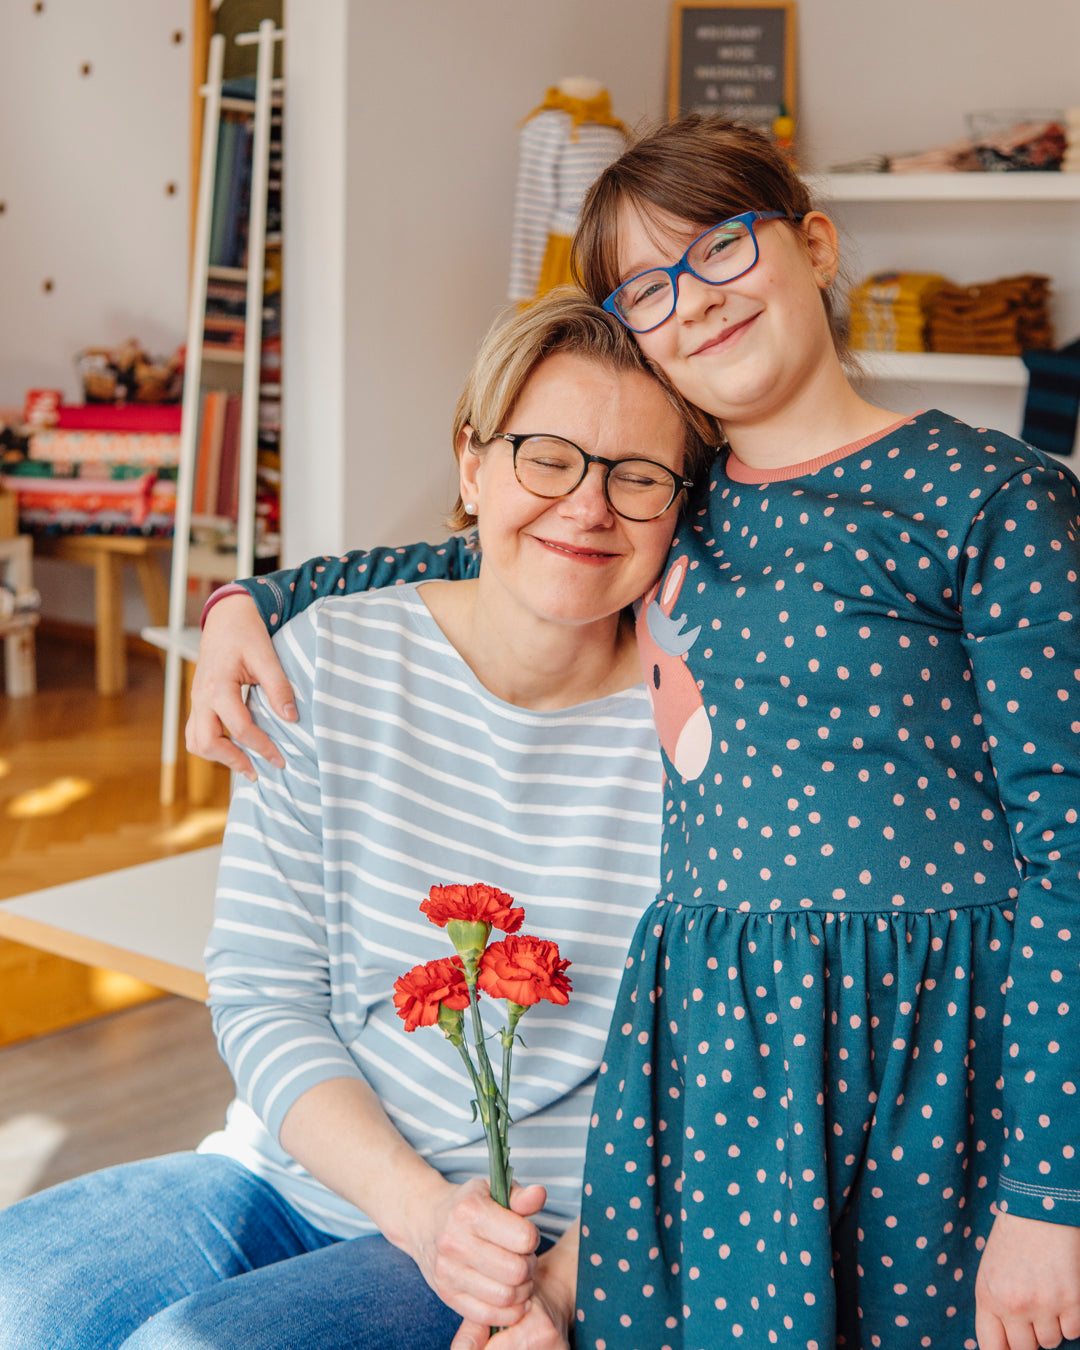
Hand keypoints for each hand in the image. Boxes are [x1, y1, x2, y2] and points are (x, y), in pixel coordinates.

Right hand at [185, 593, 296, 777]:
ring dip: (218, 756)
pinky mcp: (198, 701)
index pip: (239, 728)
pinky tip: (234, 748)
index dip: (261, 747)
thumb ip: (278, 687)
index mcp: (218, 686)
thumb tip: (291, 718)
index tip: (280, 759)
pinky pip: (196, 732)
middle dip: (233, 761)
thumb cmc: (246, 633)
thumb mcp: (266, 655)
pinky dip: (212, 745)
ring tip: (246, 764)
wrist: (226, 616)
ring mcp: (196, 700)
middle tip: (258, 771)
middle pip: (206, 742)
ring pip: (195, 741)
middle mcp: (201, 696)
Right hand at [404, 1178, 545, 1330]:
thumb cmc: (467, 1205)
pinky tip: (512, 1297)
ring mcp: (449, 1272)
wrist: (425, 1220)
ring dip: (522, 1290)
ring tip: (519, 1277)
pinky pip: (486, 1315)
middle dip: (530, 1266)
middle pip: (516, 1270)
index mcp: (470, 1211)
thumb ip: (520, 1196)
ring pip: (504, 1296)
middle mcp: (456, 1242)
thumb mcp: (492, 1189)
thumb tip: (539, 1195)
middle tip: (526, 1259)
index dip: (533, 1237)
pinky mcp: (447, 1295)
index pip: (524, 1237)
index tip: (527, 1235)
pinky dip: (508, 1312)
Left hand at [975, 1210, 1079, 1348]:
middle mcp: (1012, 1305)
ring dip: (1052, 1324)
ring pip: (1052, 1341)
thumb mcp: (992, 1273)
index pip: (992, 1346)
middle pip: (1025, 1349)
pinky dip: (1072, 1317)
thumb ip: (996, 1308)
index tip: (1013, 1349)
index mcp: (987, 1296)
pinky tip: (1063, 1291)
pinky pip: (1074, 1331)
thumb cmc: (1014, 1241)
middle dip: (1031, 1336)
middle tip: (1034, 1311)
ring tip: (1047, 1293)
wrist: (1039, 1209)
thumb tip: (1007, 1344)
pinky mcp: (1071, 1300)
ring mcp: (1043, 1304)